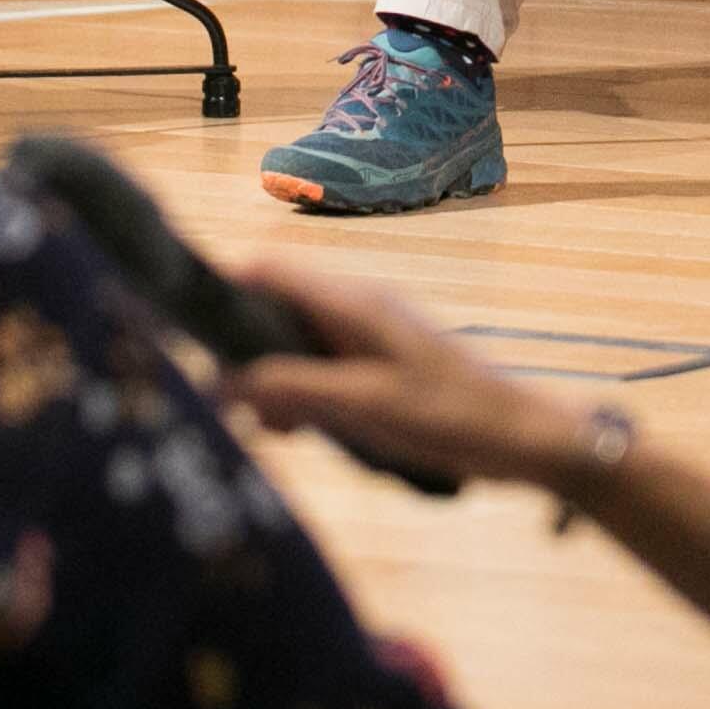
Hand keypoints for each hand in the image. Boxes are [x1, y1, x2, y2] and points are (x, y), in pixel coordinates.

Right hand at [225, 253, 615, 495]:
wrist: (523, 439)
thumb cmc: (452, 417)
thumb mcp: (366, 407)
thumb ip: (295, 387)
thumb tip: (225, 378)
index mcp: (353, 302)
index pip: (269, 269)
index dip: (222, 290)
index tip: (186, 333)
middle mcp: (355, 308)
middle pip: (272, 309)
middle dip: (243, 355)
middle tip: (235, 409)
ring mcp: (367, 335)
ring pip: (291, 344)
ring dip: (272, 383)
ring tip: (274, 430)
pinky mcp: (376, 365)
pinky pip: (318, 368)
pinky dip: (300, 396)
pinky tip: (303, 433)